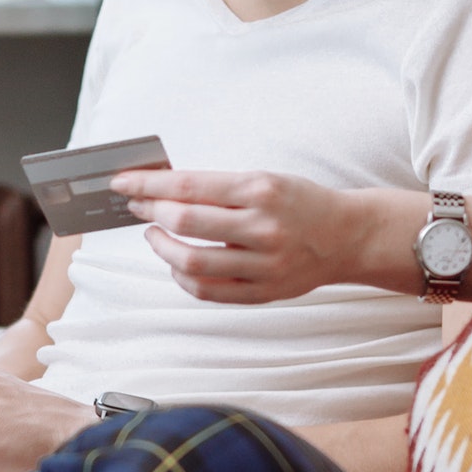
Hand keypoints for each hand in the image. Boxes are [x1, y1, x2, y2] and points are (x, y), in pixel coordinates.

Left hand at [111, 167, 384, 303]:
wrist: (347, 237)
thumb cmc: (300, 203)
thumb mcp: (265, 180)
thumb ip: (219, 188)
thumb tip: (163, 190)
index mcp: (261, 191)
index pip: (189, 187)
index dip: (148, 185)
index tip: (123, 184)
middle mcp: (263, 228)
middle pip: (186, 224)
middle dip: (152, 214)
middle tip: (139, 208)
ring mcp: (264, 265)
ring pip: (193, 264)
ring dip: (163, 249)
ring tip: (155, 236)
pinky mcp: (263, 292)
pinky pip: (209, 292)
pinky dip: (183, 278)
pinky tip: (177, 264)